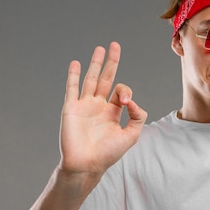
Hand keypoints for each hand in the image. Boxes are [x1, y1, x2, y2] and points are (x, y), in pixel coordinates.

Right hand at [59, 42, 146, 175]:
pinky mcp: (71, 108)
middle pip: (106, 78)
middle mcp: (98, 106)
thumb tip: (132, 101)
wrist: (87, 164)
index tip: (125, 102)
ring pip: (90, 79)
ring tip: (100, 48)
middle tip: (114, 45)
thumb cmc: (108, 154)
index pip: (121, 92)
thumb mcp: (132, 135)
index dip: (125, 91)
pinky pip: (72, 88)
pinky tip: (76, 63)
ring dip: (95, 63)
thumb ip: (138, 116)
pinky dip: (73, 75)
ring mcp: (84, 106)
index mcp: (112, 112)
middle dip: (111, 62)